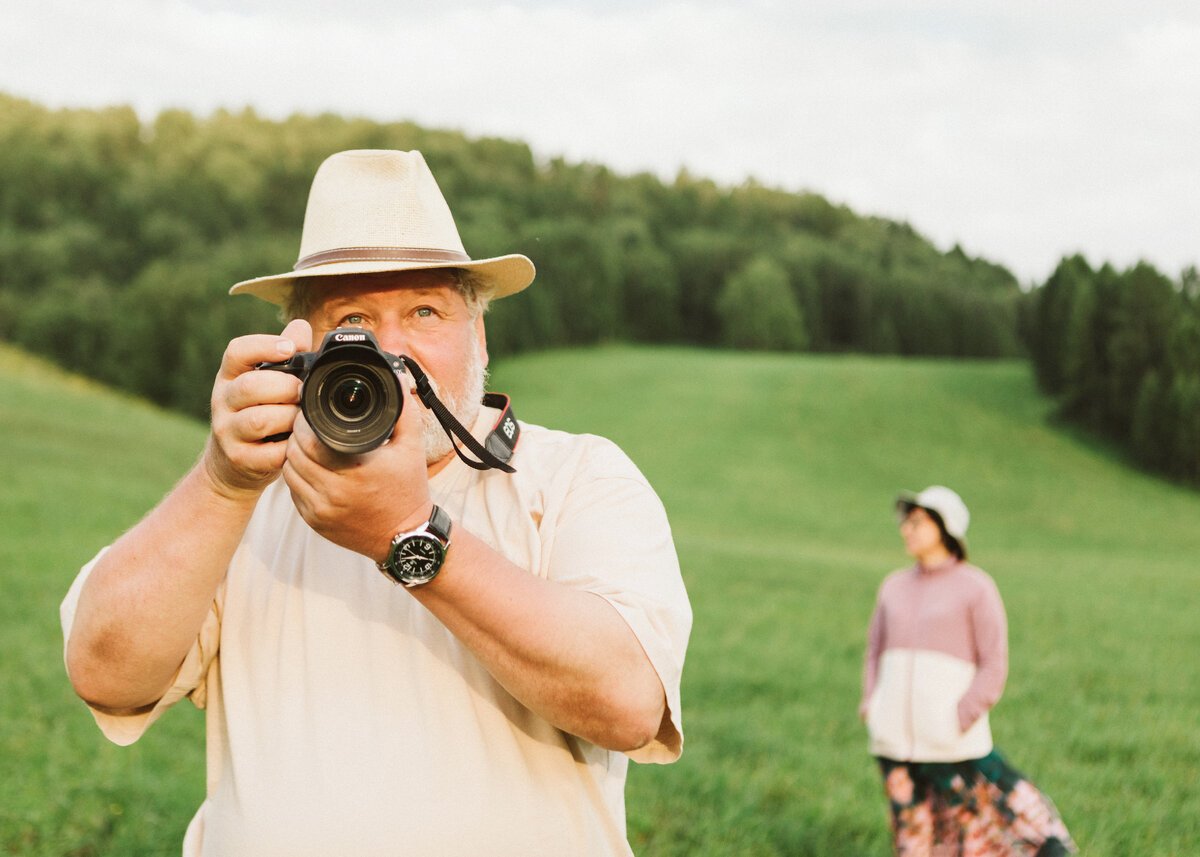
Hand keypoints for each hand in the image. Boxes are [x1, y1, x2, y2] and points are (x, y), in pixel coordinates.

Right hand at [204, 319, 312, 495]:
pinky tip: (298, 443)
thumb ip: (285, 356)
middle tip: (304, 392)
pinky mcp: (239, 459)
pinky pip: (268, 454)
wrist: (231, 464)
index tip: (289, 348)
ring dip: (288, 418)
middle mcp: (223, 401)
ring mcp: (227, 431)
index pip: (236, 352)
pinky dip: (289, 448)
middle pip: (250, 386)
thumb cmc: (258, 413)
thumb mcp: (265, 382)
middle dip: (285, 387)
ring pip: (258, 420)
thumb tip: (301, 326)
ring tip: (302, 418)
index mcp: (231, 376)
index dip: (263, 346)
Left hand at [281, 364, 432, 560]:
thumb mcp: (412, 446)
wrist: (404, 536)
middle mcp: (335, 491)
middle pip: (294, 453)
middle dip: (296, 436)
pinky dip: (297, 477)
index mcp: (356, 469)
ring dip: (293, 456)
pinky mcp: (315, 522)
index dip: (304, 422)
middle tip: (306, 426)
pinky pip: (293, 493)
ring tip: (307, 445)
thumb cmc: (408, 488)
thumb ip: (403, 409)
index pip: (309, 439)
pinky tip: (310, 468)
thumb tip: (397, 376)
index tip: (311, 413)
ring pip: (289, 472)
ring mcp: (322, 510)